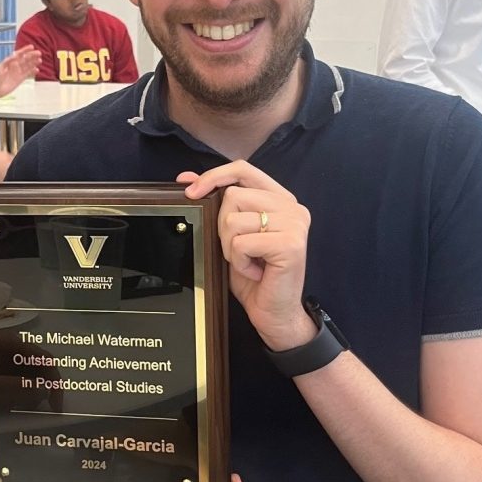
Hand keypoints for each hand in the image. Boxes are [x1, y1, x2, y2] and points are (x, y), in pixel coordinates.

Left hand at [0, 46, 41, 98]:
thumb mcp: (0, 69)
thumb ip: (7, 62)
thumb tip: (15, 55)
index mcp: (10, 62)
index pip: (19, 54)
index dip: (25, 50)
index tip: (32, 47)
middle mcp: (15, 66)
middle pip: (25, 59)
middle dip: (32, 55)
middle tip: (39, 53)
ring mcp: (18, 72)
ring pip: (28, 66)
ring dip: (33, 63)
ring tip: (39, 60)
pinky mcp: (20, 79)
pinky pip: (28, 74)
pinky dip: (32, 72)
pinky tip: (37, 70)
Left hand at [179, 161, 315, 350]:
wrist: (274, 312)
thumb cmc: (254, 275)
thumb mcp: (229, 234)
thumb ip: (214, 203)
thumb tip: (186, 177)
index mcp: (280, 199)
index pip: (243, 169)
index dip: (214, 176)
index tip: (191, 191)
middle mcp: (292, 207)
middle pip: (233, 195)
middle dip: (222, 227)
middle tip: (239, 250)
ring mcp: (294, 224)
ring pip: (233, 220)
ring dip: (230, 247)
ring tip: (249, 261)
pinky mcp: (290, 244)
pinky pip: (241, 243)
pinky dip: (239, 261)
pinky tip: (255, 271)